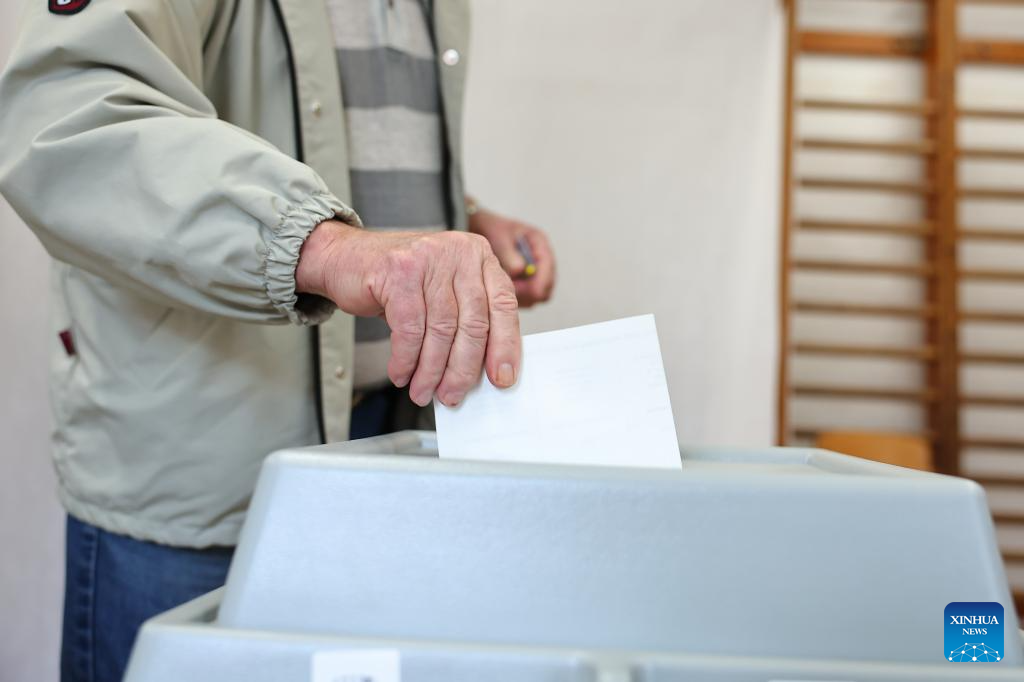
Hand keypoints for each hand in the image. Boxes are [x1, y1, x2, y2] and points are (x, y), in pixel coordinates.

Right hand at [296, 221, 520, 406]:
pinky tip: (401, 374)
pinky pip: (410, 329)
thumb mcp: (443, 290)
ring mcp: (429, 258)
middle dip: (463, 368)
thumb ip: (468, 318)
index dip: (505, 346)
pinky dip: (406, 359)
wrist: (344, 258)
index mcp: (479, 255)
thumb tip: (485, 370)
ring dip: (431, 370)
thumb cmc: (399, 282)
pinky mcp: (399, 271)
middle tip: (452, 395)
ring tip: (422, 391)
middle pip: (472, 322)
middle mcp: (458, 251)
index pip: (503, 305)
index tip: (501, 378)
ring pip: (441, 330)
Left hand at [468, 208, 554, 307]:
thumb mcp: (500, 237)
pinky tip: (500, 289)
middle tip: (509, 291)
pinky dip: (516, 297)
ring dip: (522, 296)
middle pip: (545, 287)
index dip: (541, 283)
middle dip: (529, 292)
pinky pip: (526, 298)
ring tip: (501, 287)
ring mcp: (534, 273)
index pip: (549, 269)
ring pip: (536, 296)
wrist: (482, 230)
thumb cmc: (492, 229)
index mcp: (539, 243)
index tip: (528, 292)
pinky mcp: (525, 283)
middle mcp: (541, 260)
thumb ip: (509, 254)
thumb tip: (520, 270)